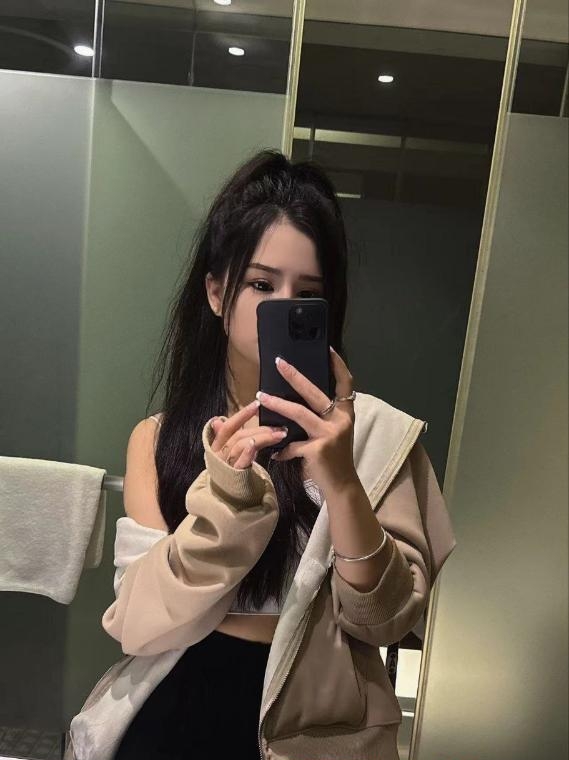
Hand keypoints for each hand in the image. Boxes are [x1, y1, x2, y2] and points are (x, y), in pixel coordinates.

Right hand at [210, 401, 287, 469]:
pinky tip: (255, 444)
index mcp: (217, 445)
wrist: (230, 501)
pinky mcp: (234, 476)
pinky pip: (240, 461)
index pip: (229, 426)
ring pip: (241, 444)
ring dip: (261, 437)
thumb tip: (217, 419)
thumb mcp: (230, 453)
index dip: (242, 414)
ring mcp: (226, 464)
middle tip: (279, 426)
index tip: (257, 404)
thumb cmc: (233, 472)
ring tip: (279, 434)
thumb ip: (230, 437)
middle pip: (238, 435)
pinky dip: (247, 451)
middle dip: (259, 428)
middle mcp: (219, 453)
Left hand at [257, 347, 358, 496]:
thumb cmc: (334, 458)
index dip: (338, 366)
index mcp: (346, 413)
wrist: (342, 486)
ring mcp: (330, 434)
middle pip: (315, 392)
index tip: (328, 349)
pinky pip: (292, 444)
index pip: (346, 383)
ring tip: (260, 396)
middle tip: (278, 362)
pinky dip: (282, 449)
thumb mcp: (335, 432)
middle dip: (294, 376)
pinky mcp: (318, 449)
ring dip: (277, 404)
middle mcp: (340, 420)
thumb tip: (297, 399)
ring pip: (299, 413)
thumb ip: (323, 416)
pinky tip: (275, 454)